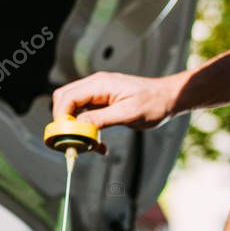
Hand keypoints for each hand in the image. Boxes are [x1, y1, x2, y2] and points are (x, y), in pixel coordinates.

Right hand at [52, 71, 183, 129]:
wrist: (168, 98)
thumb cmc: (153, 103)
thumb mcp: (128, 114)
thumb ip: (101, 119)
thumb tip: (78, 126)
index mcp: (100, 84)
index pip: (68, 97)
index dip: (61, 116)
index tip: (66, 136)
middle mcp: (95, 85)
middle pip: (63, 99)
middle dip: (64, 122)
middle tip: (74, 141)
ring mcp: (97, 92)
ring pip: (71, 108)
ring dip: (76, 128)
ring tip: (90, 145)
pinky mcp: (100, 101)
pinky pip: (84, 114)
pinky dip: (85, 129)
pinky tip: (97, 142)